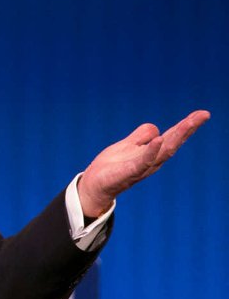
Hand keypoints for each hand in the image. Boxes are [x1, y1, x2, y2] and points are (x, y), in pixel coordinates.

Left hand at [78, 110, 210, 216]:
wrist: (94, 186)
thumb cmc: (111, 167)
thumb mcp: (127, 146)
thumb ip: (140, 136)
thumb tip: (155, 129)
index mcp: (152, 153)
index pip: (172, 137)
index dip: (187, 125)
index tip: (203, 113)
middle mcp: (152, 161)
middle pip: (173, 142)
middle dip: (188, 128)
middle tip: (204, 115)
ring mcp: (142, 167)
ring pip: (163, 151)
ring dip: (177, 137)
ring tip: (188, 123)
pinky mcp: (128, 173)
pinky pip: (142, 162)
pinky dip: (151, 151)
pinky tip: (158, 140)